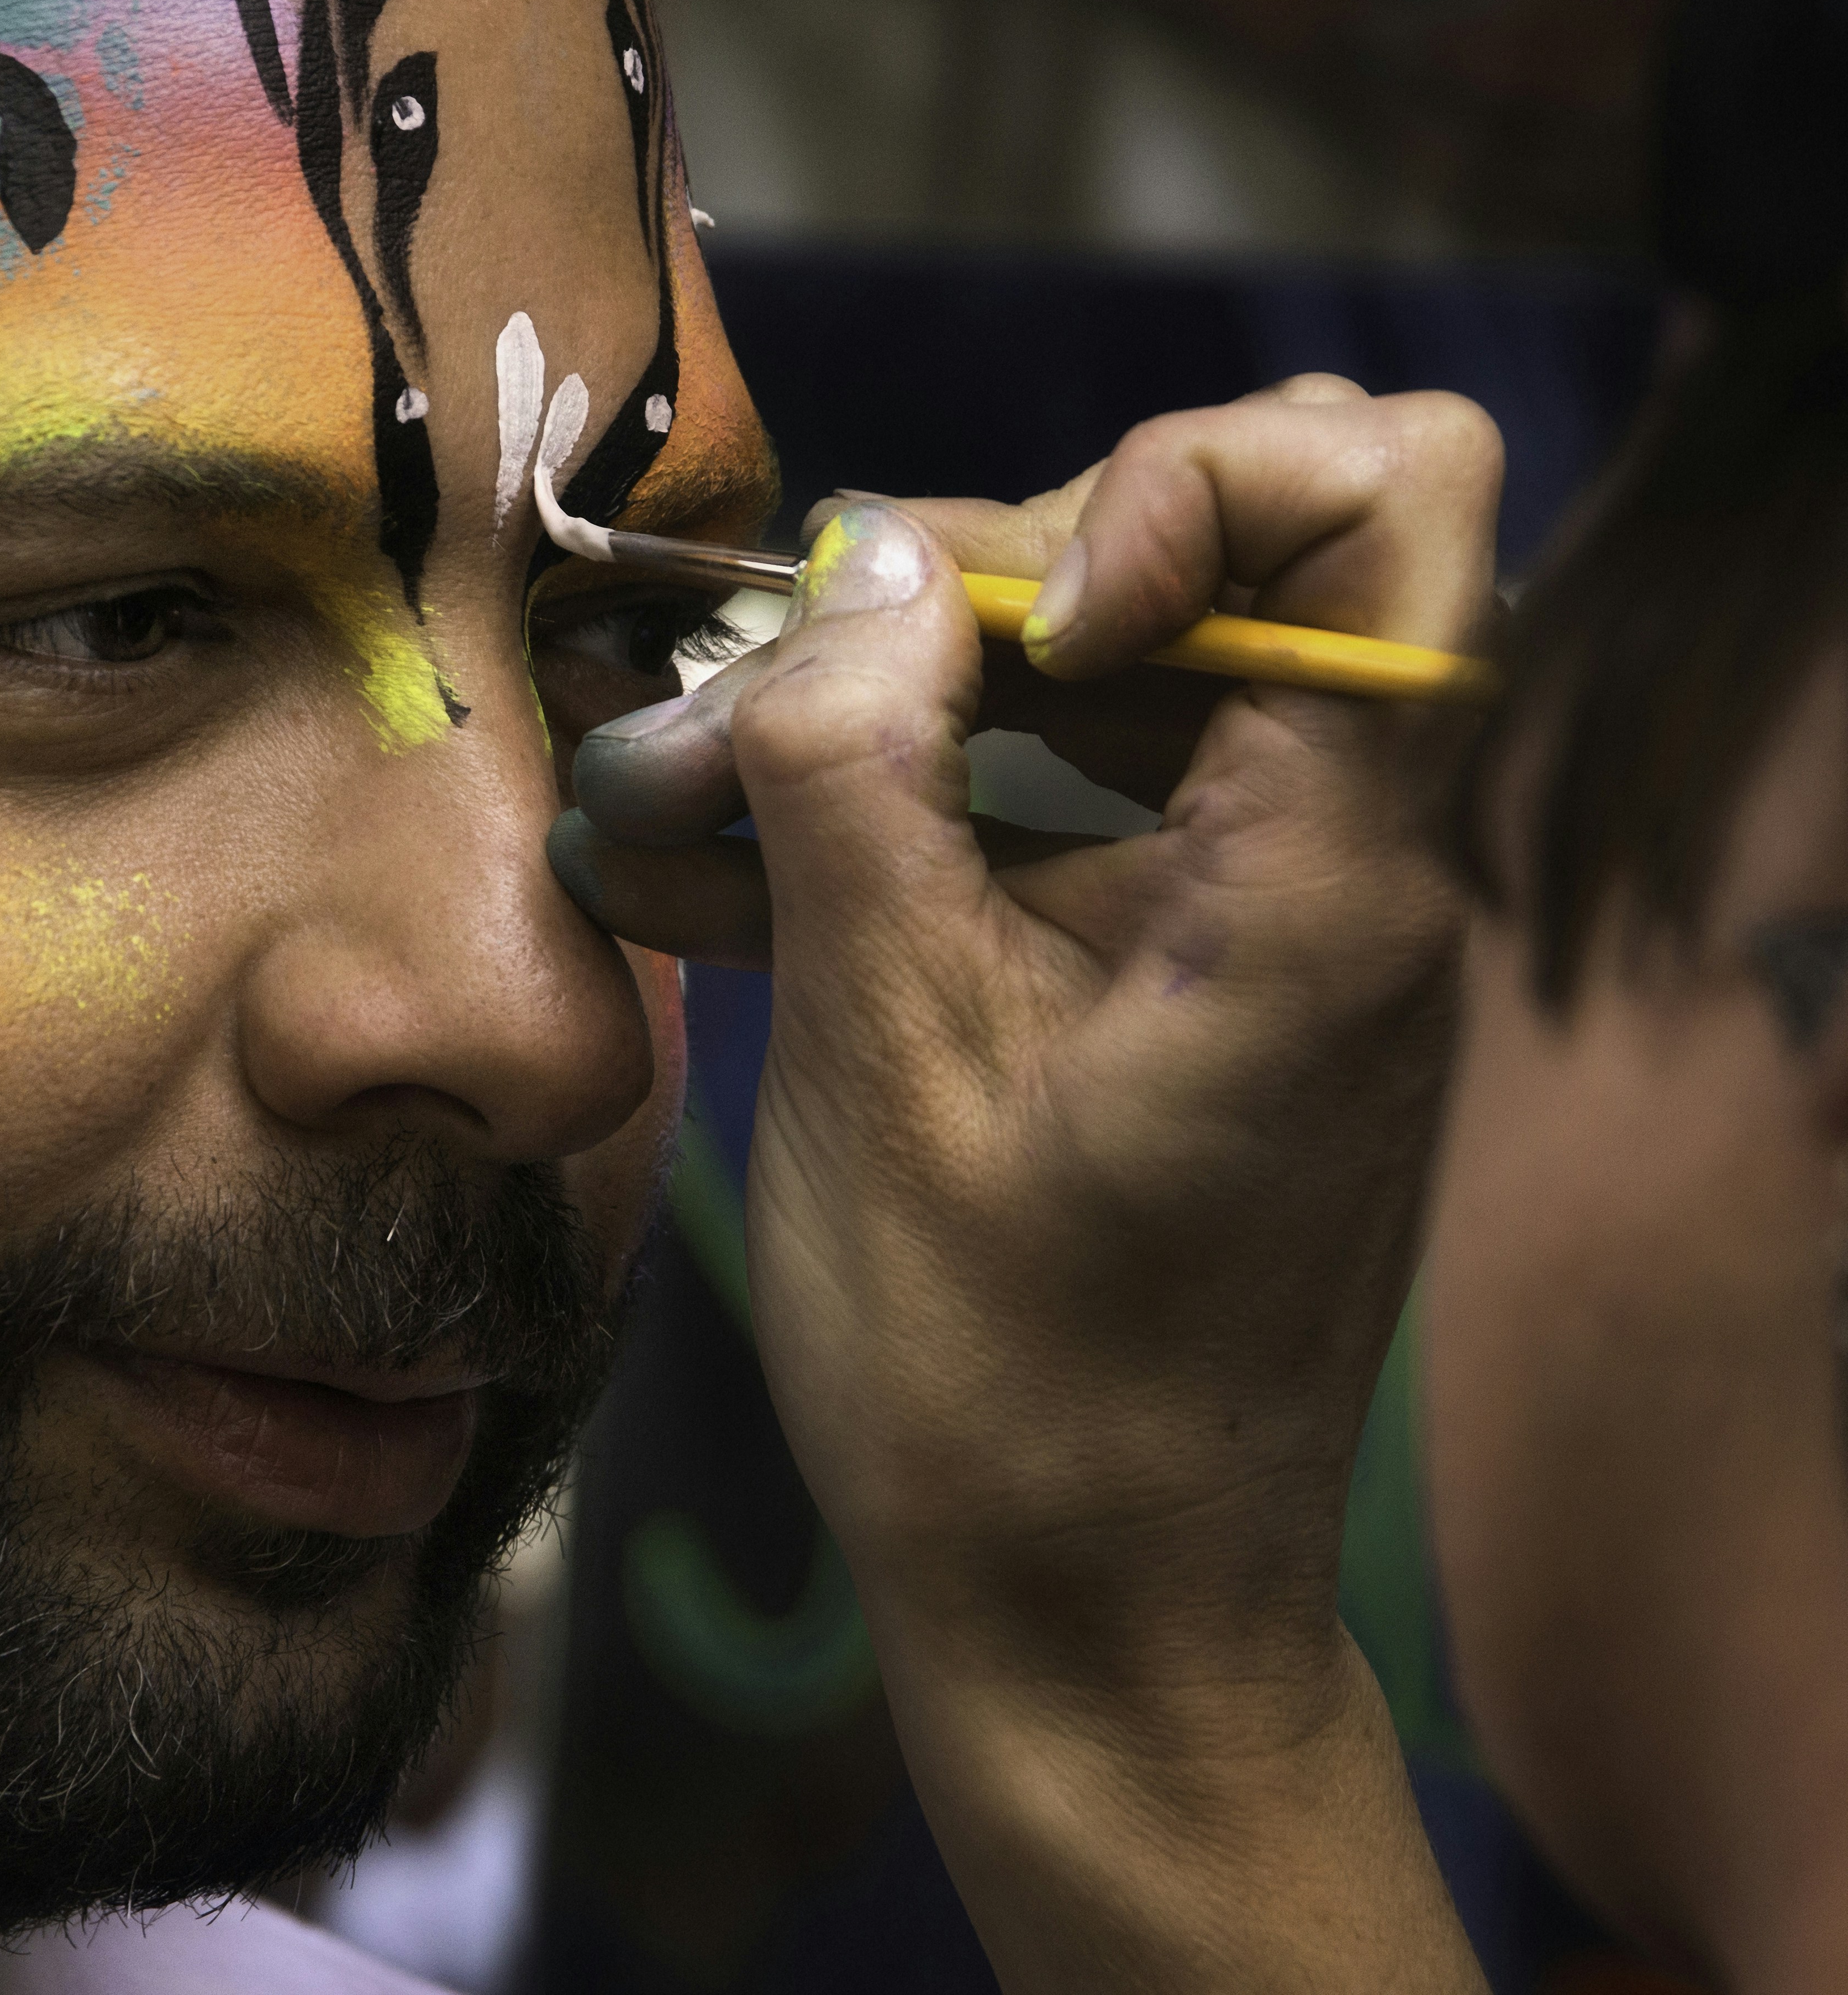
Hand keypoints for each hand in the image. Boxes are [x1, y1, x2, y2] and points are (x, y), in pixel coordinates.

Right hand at [558, 377, 1500, 1989]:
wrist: (1098, 1629)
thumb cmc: (995, 1383)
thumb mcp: (882, 1059)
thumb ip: (862, 782)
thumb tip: (859, 572)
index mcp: (1325, 877)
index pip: (1392, 485)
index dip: (1189, 481)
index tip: (1022, 625)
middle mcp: (1346, 867)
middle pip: (1241, 543)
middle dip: (993, 576)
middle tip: (788, 702)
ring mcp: (1280, 922)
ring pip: (1144, 660)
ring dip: (927, 689)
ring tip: (719, 783)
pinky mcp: (1205, 981)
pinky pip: (1088, 800)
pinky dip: (933, 800)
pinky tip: (753, 868)